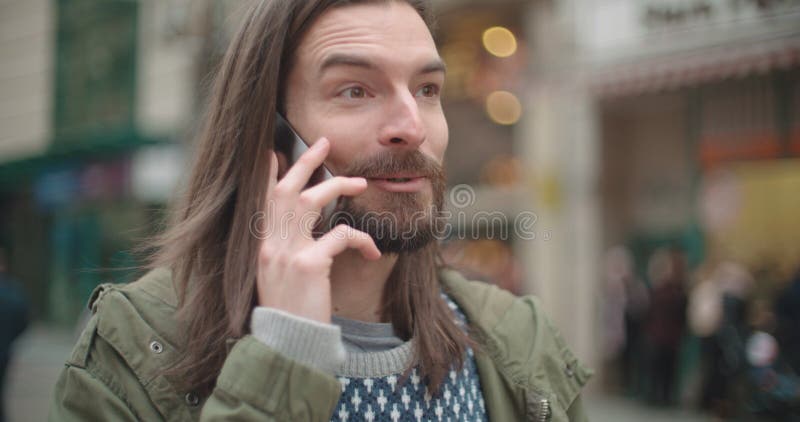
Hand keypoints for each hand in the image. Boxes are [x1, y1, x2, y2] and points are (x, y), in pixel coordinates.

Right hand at [256, 138, 380, 322]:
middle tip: (323, 143)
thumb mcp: (276, 280)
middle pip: (286, 189)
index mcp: (261, 247)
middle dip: (305, 162)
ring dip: (337, 185)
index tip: (275, 154)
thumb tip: (304, 233)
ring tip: (359, 181)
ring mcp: (287, 252)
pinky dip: (362, 238)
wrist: (288, 346)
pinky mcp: (310, 264)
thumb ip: (283, 253)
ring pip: (312, 200)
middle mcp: (269, 244)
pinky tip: (372, 251)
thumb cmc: (288, 314)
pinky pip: (341, 234)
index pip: (263, 201)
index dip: (270, 175)